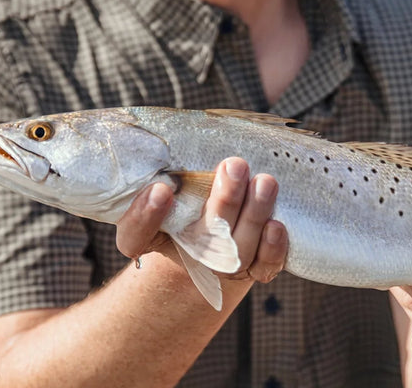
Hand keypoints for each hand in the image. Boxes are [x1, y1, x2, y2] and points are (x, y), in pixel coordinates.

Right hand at [116, 157, 287, 283]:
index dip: (144, 216)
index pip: (135, 235)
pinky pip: (264, 267)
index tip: (160, 190)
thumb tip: (166, 142)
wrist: (206, 240)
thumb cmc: (183, 199)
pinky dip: (272, 248)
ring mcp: (221, 266)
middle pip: (203, 238)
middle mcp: (186, 253)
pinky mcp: (253, 270)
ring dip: (254, 214)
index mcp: (149, 235)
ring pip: (239, 249)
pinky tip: (276, 225)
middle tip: (234, 165)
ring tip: (265, 181)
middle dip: (224, 200)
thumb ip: (164, 168)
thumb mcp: (166, 183)